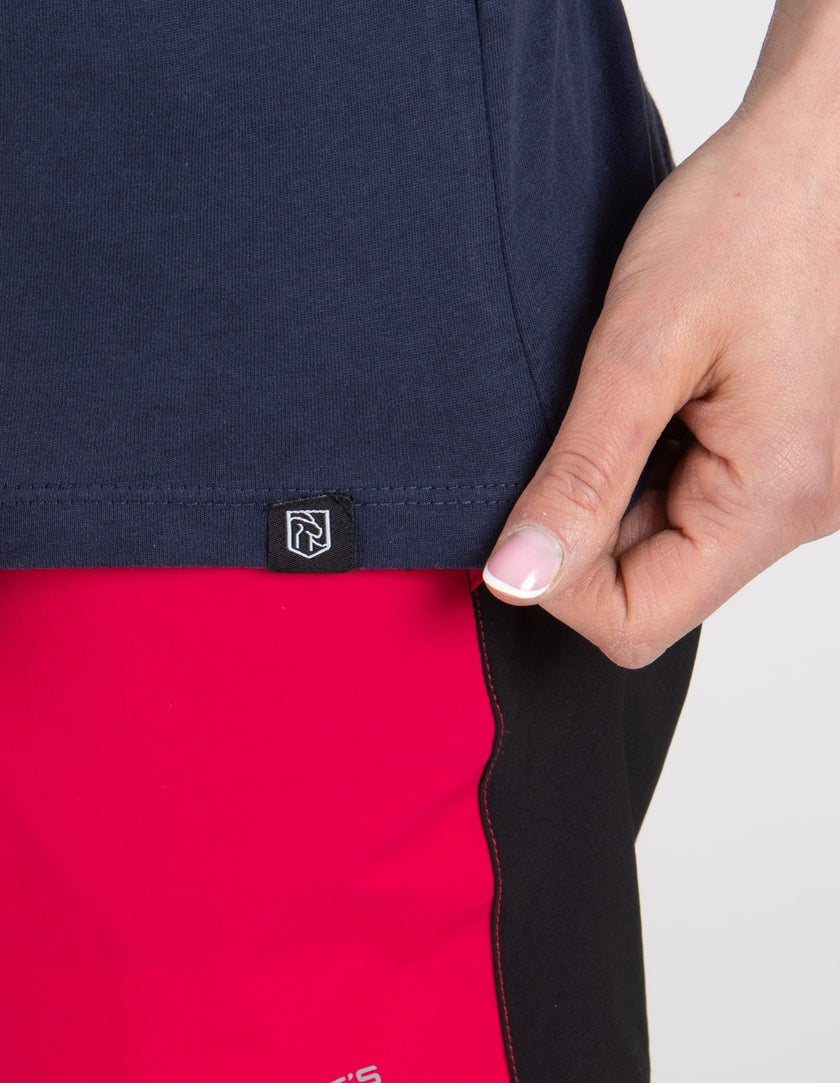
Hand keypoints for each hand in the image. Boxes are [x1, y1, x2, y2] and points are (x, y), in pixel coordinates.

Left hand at [482, 4, 839, 667]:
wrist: (819, 145)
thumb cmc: (751, 215)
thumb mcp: (640, 348)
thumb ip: (578, 477)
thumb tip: (516, 580)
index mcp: (774, 499)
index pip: (636, 621)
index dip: (559, 582)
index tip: (525, 504)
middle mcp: (804, 511)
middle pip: (655, 589)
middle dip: (588, 528)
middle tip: (576, 431)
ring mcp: (802, 488)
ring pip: (672, 548)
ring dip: (621, 492)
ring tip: (628, 400)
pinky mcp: (789, 461)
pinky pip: (701, 504)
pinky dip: (653, 467)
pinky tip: (653, 400)